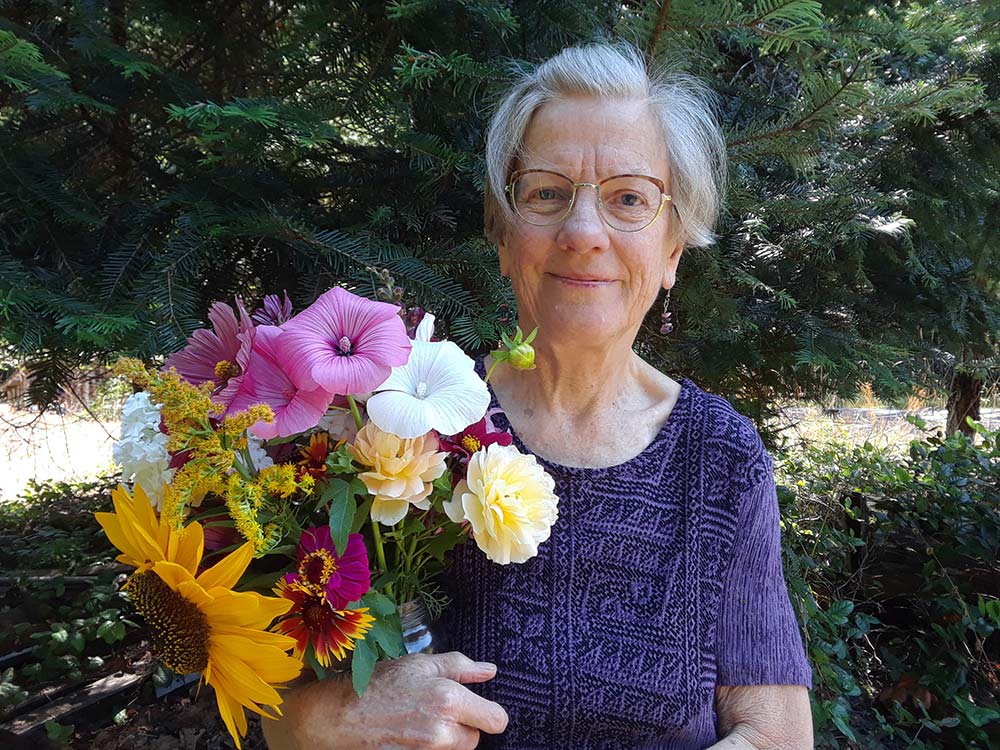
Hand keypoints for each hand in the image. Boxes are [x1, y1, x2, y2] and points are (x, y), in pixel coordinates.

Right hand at [262, 651, 508, 749]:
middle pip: (476, 739)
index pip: (496, 720)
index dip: (488, 713)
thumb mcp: (421, 663)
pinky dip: (432, 746)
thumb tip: (490, 671)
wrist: (341, 717)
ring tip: (423, 719)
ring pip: (457, 749)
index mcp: (449, 700)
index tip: (477, 706)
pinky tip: (414, 732)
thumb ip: (461, 665)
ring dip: (448, 738)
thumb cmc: (380, 683)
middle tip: (441, 710)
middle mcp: (443, 730)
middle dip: (465, 726)